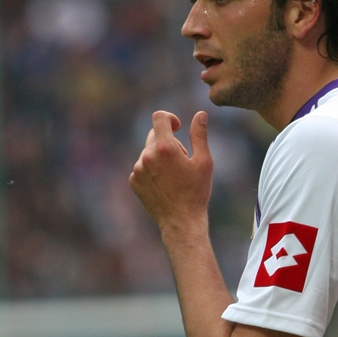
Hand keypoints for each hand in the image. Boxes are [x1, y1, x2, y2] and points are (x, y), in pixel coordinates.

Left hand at [129, 110, 213, 232]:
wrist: (181, 221)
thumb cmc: (196, 191)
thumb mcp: (204, 161)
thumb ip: (200, 135)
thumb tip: (200, 114)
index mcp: (165, 148)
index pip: (159, 117)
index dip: (170, 118)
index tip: (178, 127)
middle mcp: (147, 156)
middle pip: (155, 134)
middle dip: (169, 141)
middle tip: (183, 160)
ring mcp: (138, 169)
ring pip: (149, 151)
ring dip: (160, 156)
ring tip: (174, 176)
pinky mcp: (133, 181)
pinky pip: (142, 166)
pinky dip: (152, 169)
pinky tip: (165, 184)